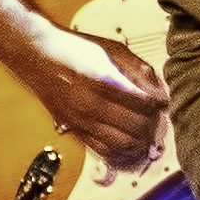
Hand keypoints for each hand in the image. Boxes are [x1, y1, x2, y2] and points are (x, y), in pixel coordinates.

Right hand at [10, 10, 166, 160]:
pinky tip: (127, 140)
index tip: (162, 101)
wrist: (37, 56)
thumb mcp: (112, 50)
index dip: (159, 104)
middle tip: (155, 116)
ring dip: (139, 140)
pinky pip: (103, 150)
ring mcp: (81, 121)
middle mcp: (91, 106)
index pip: (144, 104)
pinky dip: (120, 149)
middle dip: (152, 123)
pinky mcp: (75, 130)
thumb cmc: (75, 49)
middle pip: (136, 127)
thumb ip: (138, 71)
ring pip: (123, 144)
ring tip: (144, 130)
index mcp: (102, 82)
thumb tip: (158, 93)